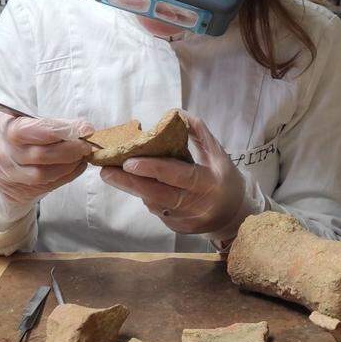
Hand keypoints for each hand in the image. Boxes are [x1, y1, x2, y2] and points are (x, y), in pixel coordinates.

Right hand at [0, 115, 95, 206]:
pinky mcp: (20, 190)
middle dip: (70, 149)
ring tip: (82, 156)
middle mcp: (2, 152)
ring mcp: (9, 174)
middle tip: (86, 145)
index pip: (32, 129)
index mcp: (4, 128)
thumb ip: (52, 125)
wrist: (2, 170)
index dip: (61, 130)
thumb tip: (82, 128)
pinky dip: (68, 174)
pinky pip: (48, 184)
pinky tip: (77, 166)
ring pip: (44, 173)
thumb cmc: (19, 141)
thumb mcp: (27, 124)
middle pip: (40, 154)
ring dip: (69, 164)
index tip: (84, 129)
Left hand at [100, 111, 251, 238]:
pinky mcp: (177, 228)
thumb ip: (198, 131)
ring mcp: (186, 220)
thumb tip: (174, 113)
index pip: (177, 175)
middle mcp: (197, 204)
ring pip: (153, 203)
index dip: (152, 169)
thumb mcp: (218, 152)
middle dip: (129, 182)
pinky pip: (156, 210)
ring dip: (132, 188)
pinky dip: (145, 196)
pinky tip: (134, 185)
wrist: (234, 214)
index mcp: (209, 182)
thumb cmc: (224, 178)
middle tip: (106, 171)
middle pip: (157, 195)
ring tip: (111, 173)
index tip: (129, 161)